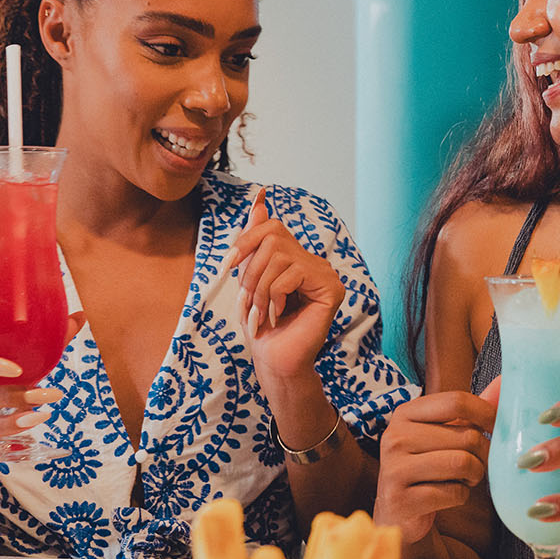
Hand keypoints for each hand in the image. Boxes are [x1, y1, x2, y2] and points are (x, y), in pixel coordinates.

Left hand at [229, 188, 344, 385]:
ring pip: (279, 257)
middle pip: (273, 238)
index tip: (227, 265)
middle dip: (250, 272)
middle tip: (247, 302)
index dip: (246, 240)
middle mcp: (313, 260)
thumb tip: (260, 198)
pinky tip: (277, 316)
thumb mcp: (250, 277)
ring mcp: (325, 273)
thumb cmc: (261, 325)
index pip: (271, 227)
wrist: (274, 360)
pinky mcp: (332, 288)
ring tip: (260, 314)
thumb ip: (255, 240)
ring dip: (259, 290)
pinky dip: (274, 297)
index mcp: (296, 257)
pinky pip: (291, 275)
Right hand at [374, 379, 499, 550]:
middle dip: (482, 454)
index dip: (486, 413)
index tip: (497, 427)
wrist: (397, 513)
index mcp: (404, 414)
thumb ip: (470, 410)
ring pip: (463, 463)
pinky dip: (461, 496)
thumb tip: (504, 384)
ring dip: (474, 475)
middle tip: (474, 463)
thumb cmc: (427, 467)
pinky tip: (448, 495)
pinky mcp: (401, 500)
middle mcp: (394, 437)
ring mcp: (394, 469)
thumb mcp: (443, 433)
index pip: (456, 401)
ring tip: (464, 478)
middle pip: (466, 435)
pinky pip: (454, 492)